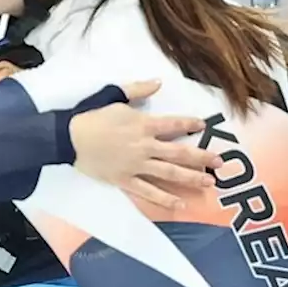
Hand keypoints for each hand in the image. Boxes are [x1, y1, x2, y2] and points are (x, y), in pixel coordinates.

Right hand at [69, 79, 222, 210]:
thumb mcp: (112, 96)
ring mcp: (136, 165)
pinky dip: (165, 199)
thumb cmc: (90, 115)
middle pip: (179, 152)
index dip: (191, 124)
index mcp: (143, 124)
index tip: (203, 126)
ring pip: (170, 173)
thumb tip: (158, 82)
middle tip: (219, 162)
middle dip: (202, 157)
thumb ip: (137, 90)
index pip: (174, 124)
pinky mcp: (125, 179)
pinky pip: (149, 191)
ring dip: (191, 178)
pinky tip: (180, 204)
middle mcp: (144, 146)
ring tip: (209, 183)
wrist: (67, 138)